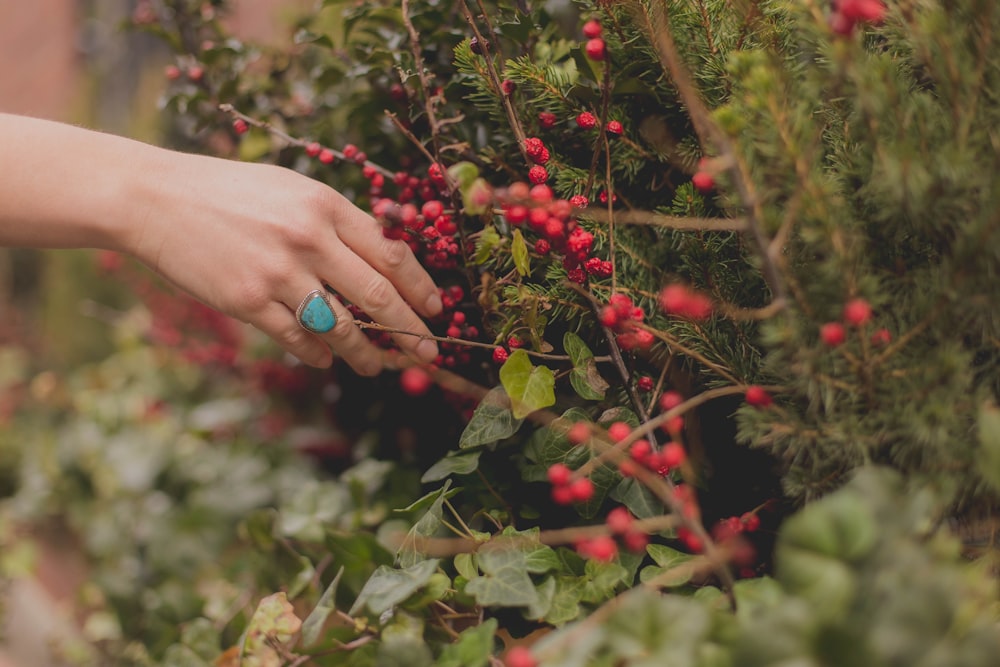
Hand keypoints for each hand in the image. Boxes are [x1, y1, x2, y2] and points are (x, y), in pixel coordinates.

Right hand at [127, 152, 441, 373]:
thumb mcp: (291, 188)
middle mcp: (310, 239)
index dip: (421, 288)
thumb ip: (335, 220)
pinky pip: (298, 339)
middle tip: (428, 353)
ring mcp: (279, 273)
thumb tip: (381, 258)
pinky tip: (326, 359)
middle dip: (411, 332)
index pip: (392, 254)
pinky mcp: (248, 302)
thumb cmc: (228, 191)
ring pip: (342, 327)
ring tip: (377, 366)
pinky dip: (318, 354)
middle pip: (379, 296)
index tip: (436, 310)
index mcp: (326, 206)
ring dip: (366, 353)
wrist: (154, 198)